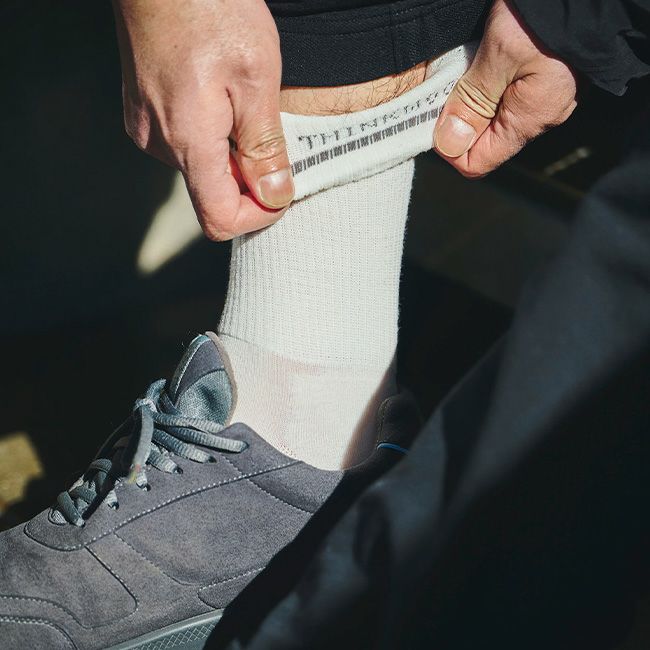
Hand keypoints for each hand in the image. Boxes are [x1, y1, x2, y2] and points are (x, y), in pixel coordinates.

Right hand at [112, 0, 293, 239]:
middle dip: (249, 179)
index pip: (220, 218)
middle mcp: (159, 143)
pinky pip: (185, 141)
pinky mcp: (142, 110)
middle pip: (213, 193)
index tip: (281, 192)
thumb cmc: (210, 7)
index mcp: (187, 141)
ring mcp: (146, 126)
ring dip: (231, 152)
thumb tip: (275, 195)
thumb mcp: (256, 79)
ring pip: (201, 165)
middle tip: (274, 137)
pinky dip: (212, 134)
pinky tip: (222, 96)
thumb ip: (264, 146)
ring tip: (245, 104)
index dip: (257, 216)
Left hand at [433, 0, 577, 177]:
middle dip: (457, 119)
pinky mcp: (540, 77)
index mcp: (531, 119)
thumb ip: (473, 103)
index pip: (477, 163)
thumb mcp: (501, 54)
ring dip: (469, 98)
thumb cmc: (548, 10)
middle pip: (482, 140)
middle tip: (445, 87)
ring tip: (465, 66)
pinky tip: (479, 59)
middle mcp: (539, 114)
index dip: (450, 146)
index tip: (434, 118)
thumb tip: (449, 144)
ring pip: (490, 115)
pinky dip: (483, 82)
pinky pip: (502, 93)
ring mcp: (541, 96)